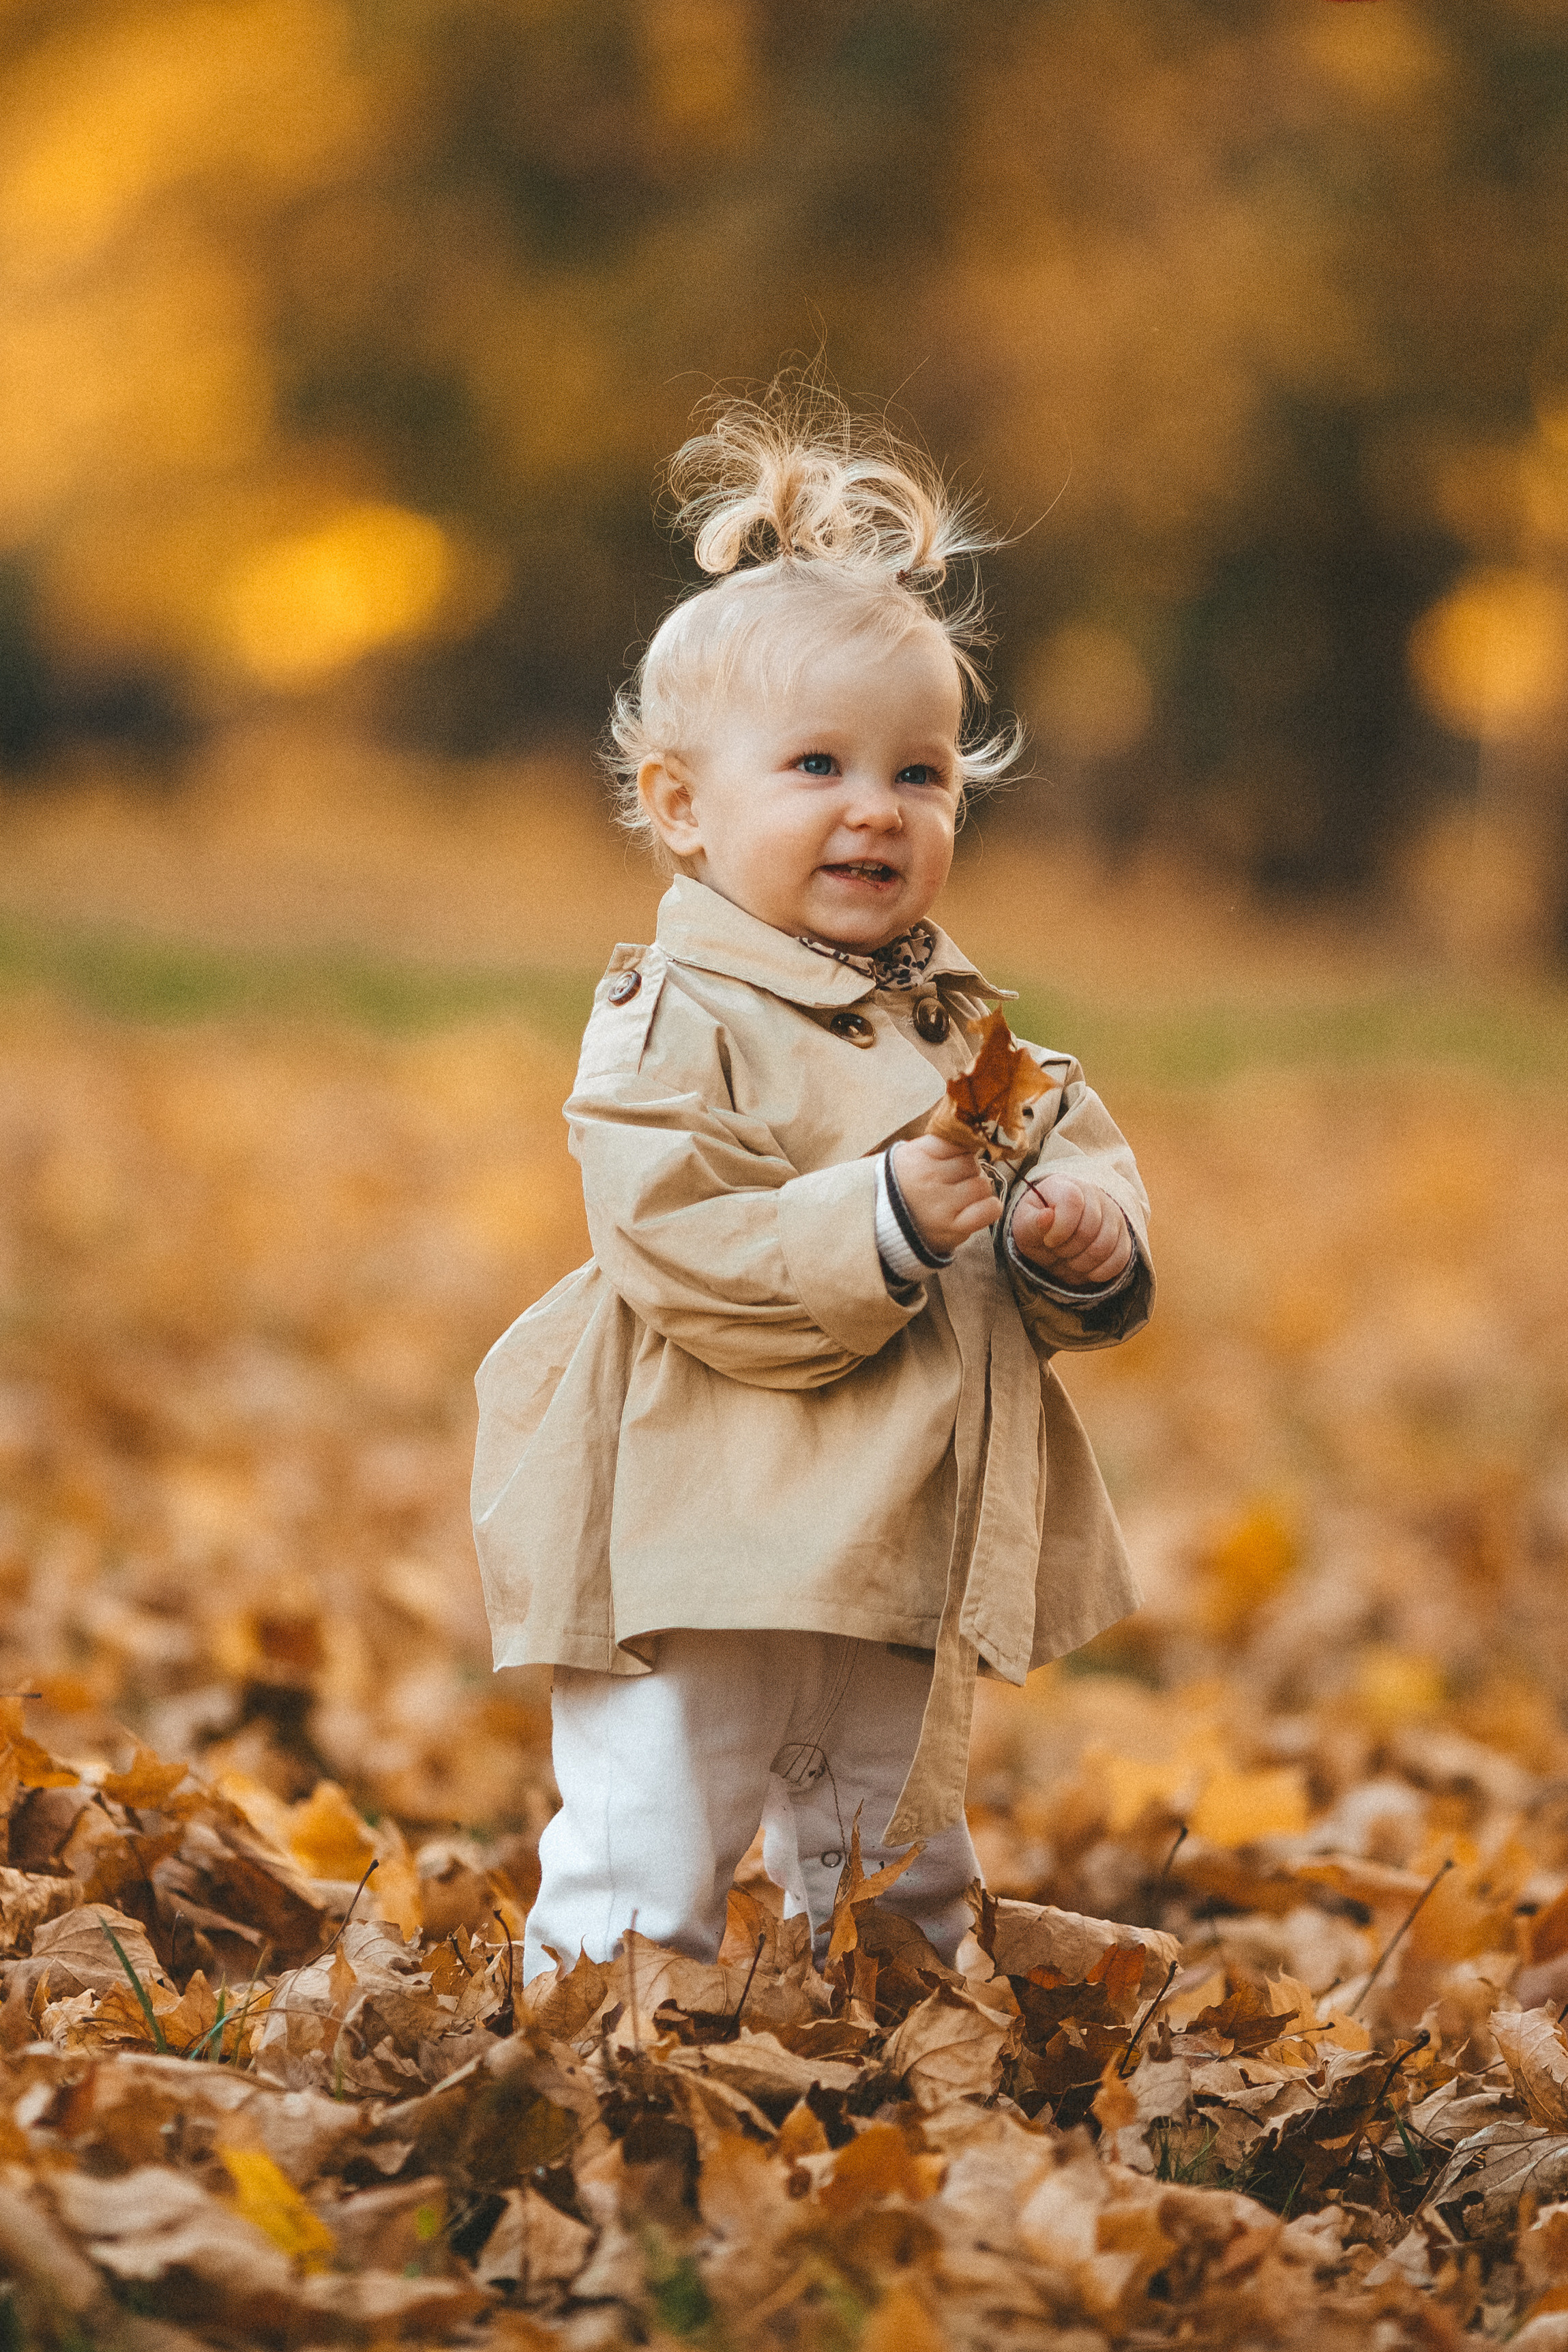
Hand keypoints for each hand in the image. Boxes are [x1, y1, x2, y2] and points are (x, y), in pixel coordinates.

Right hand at [890, 1136, 1002, 1256]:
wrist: (884, 1223)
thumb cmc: (905, 1185)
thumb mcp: (911, 1155)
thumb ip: (939, 1143)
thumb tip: (974, 1134)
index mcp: (917, 1155)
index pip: (959, 1141)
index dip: (961, 1151)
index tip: (953, 1160)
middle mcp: (929, 1177)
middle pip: (971, 1163)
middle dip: (968, 1171)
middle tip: (954, 1182)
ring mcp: (942, 1203)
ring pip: (983, 1184)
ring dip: (977, 1190)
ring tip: (961, 1197)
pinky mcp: (953, 1227)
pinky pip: (989, 1209)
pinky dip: (989, 1207)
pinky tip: (978, 1208)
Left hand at [1010, 1174, 1131, 1288]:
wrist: (1056, 1233)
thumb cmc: (1038, 1227)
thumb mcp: (1024, 1225)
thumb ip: (1031, 1222)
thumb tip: (1046, 1218)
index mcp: (1066, 1186)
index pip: (1072, 1201)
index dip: (1060, 1228)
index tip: (1049, 1241)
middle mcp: (1095, 1195)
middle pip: (1088, 1229)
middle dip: (1067, 1250)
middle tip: (1056, 1252)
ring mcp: (1113, 1214)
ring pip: (1105, 1246)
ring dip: (1082, 1264)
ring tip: (1069, 1261)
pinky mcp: (1124, 1235)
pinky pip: (1120, 1258)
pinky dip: (1100, 1272)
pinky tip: (1086, 1270)